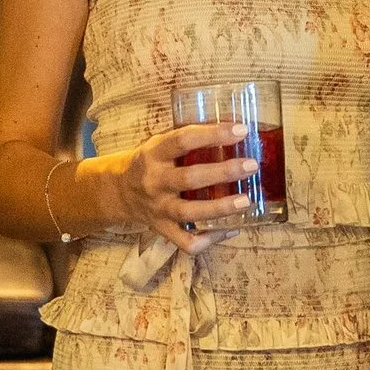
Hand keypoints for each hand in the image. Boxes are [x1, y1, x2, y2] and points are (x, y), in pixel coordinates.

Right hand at [97, 122, 258, 255]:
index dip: (213, 134)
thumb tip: (235, 128)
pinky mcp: (162, 229)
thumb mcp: (161, 143)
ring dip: (220, 208)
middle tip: (251, 166)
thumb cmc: (150, 162)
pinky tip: (230, 229)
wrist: (119, 190)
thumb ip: (190, 139)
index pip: (184, 140)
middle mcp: (155, 181)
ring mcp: (158, 208)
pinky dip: (209, 240)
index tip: (241, 130)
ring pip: (189, 212)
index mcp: (154, 153)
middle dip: (224, 172)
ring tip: (246, 200)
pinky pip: (186, 241)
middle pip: (190, 178)